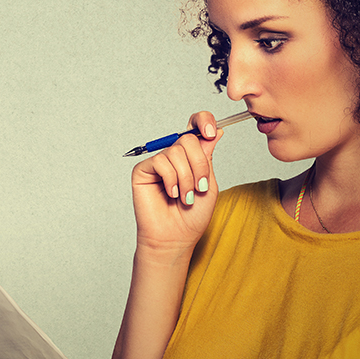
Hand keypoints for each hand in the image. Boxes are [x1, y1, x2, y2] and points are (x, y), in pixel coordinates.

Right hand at [131, 111, 222, 262]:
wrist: (176, 237)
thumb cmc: (192, 216)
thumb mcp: (209, 184)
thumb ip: (208, 157)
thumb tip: (216, 131)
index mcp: (191, 157)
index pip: (195, 126)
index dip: (204, 121)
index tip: (212, 132)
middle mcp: (174, 156)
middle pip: (188, 139)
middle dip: (199, 164)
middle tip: (200, 186)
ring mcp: (158, 162)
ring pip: (176, 152)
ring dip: (186, 178)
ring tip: (185, 197)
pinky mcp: (143, 170)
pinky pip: (161, 161)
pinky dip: (171, 179)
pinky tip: (171, 194)